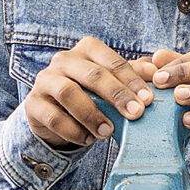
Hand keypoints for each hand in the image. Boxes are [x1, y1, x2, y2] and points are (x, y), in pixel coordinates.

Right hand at [22, 37, 157, 149]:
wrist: (54, 114)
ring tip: (109, 132)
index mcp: (87, 49)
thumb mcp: (113, 84)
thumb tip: (156, 70)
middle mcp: (64, 59)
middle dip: (117, 95)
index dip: (132, 81)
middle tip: (135, 114)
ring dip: (92, 114)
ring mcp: (45, 79)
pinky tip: (88, 140)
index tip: (148, 100)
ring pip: (68, 92)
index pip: (112, 62)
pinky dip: (73, 130)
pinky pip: (53, 116)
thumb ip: (134, 75)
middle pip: (92, 74)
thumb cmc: (91, 95)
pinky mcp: (33, 103)